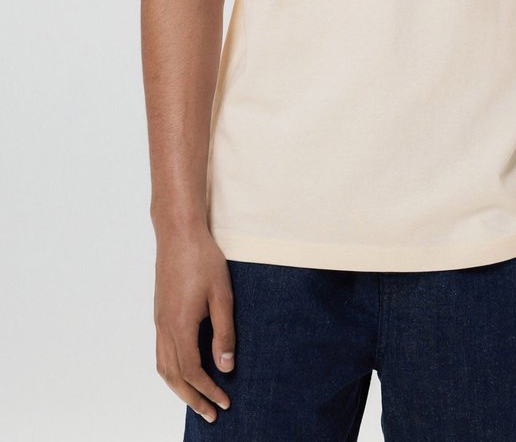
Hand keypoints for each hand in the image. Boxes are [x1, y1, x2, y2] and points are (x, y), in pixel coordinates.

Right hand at [153, 224, 235, 424]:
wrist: (178, 233)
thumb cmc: (203, 259)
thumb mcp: (222, 295)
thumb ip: (224, 332)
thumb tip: (226, 367)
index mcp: (180, 325)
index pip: (192, 371)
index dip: (208, 390)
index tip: (224, 402)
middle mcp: (164, 327)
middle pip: (173, 376)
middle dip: (192, 398)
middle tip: (211, 414)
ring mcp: (159, 320)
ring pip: (163, 366)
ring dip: (179, 387)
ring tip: (197, 399)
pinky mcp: (159, 313)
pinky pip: (161, 352)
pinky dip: (172, 370)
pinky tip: (185, 369)